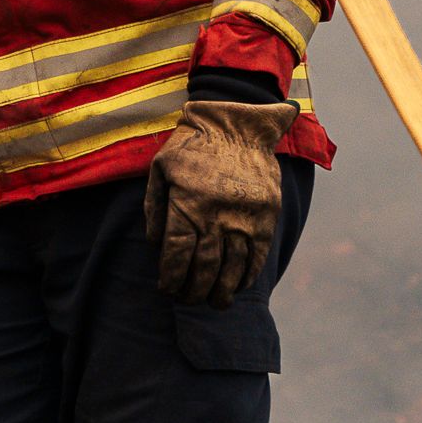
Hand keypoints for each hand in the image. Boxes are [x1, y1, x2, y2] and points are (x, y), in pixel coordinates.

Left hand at [144, 98, 297, 309]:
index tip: (167, 289)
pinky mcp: (267, 214)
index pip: (177, 256)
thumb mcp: (161, 167)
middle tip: (188, 300)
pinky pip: (258, 255)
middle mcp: (216, 215)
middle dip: (193, 292)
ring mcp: (244, 217)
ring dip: (222, 291)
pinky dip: (248, 276)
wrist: (237, 121)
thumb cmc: (192, 145)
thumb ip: (154, 207)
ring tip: (214, 301)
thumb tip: (155, 244)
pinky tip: (239, 285)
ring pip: (232, 268)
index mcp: (187, 204)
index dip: (171, 279)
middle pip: (204, 269)